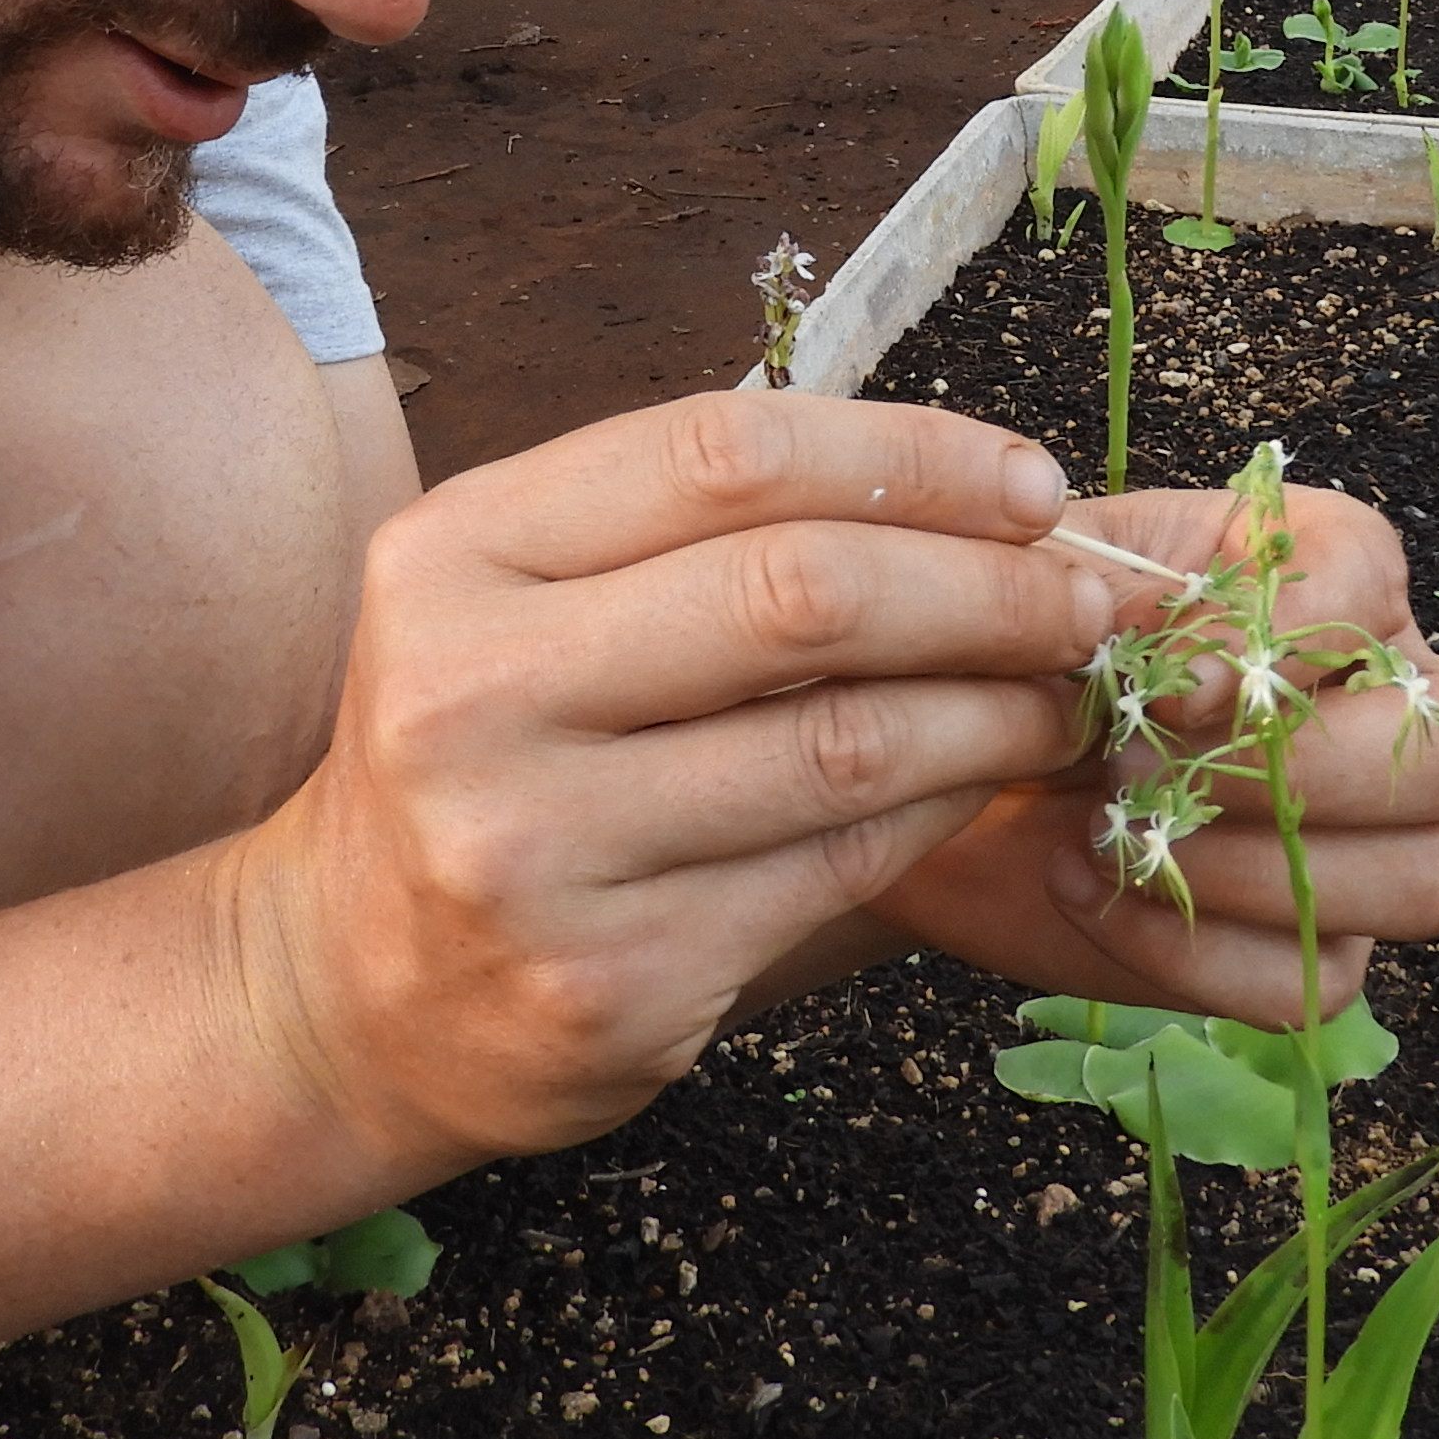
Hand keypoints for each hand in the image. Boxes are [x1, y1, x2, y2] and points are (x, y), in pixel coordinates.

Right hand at [222, 391, 1121, 1168]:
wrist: (348, 986)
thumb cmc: (488, 753)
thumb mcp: (524, 599)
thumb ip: (703, 530)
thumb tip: (989, 484)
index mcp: (454, 554)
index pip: (723, 453)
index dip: (909, 454)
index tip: (1030, 484)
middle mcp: (471, 694)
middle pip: (800, 593)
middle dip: (988, 586)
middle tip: (1089, 598)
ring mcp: (535, 851)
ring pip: (844, 744)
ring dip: (997, 710)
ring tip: (1067, 694)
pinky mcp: (611, 982)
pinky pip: (836, 868)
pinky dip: (941, 811)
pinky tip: (984, 784)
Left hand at [859, 476, 1438, 1028]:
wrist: (928, 762)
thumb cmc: (1007, 648)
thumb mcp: (1049, 579)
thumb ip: (1128, 590)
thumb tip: (1202, 669)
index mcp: (1328, 576)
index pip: (1374, 587)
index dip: (1284, 640)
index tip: (1162, 682)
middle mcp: (1383, 705)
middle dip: (1315, 769)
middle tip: (1148, 767)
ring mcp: (1367, 841)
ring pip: (1430, 879)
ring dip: (1258, 868)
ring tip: (1115, 833)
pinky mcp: (1308, 949)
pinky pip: (1309, 980)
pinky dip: (1188, 950)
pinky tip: (1089, 888)